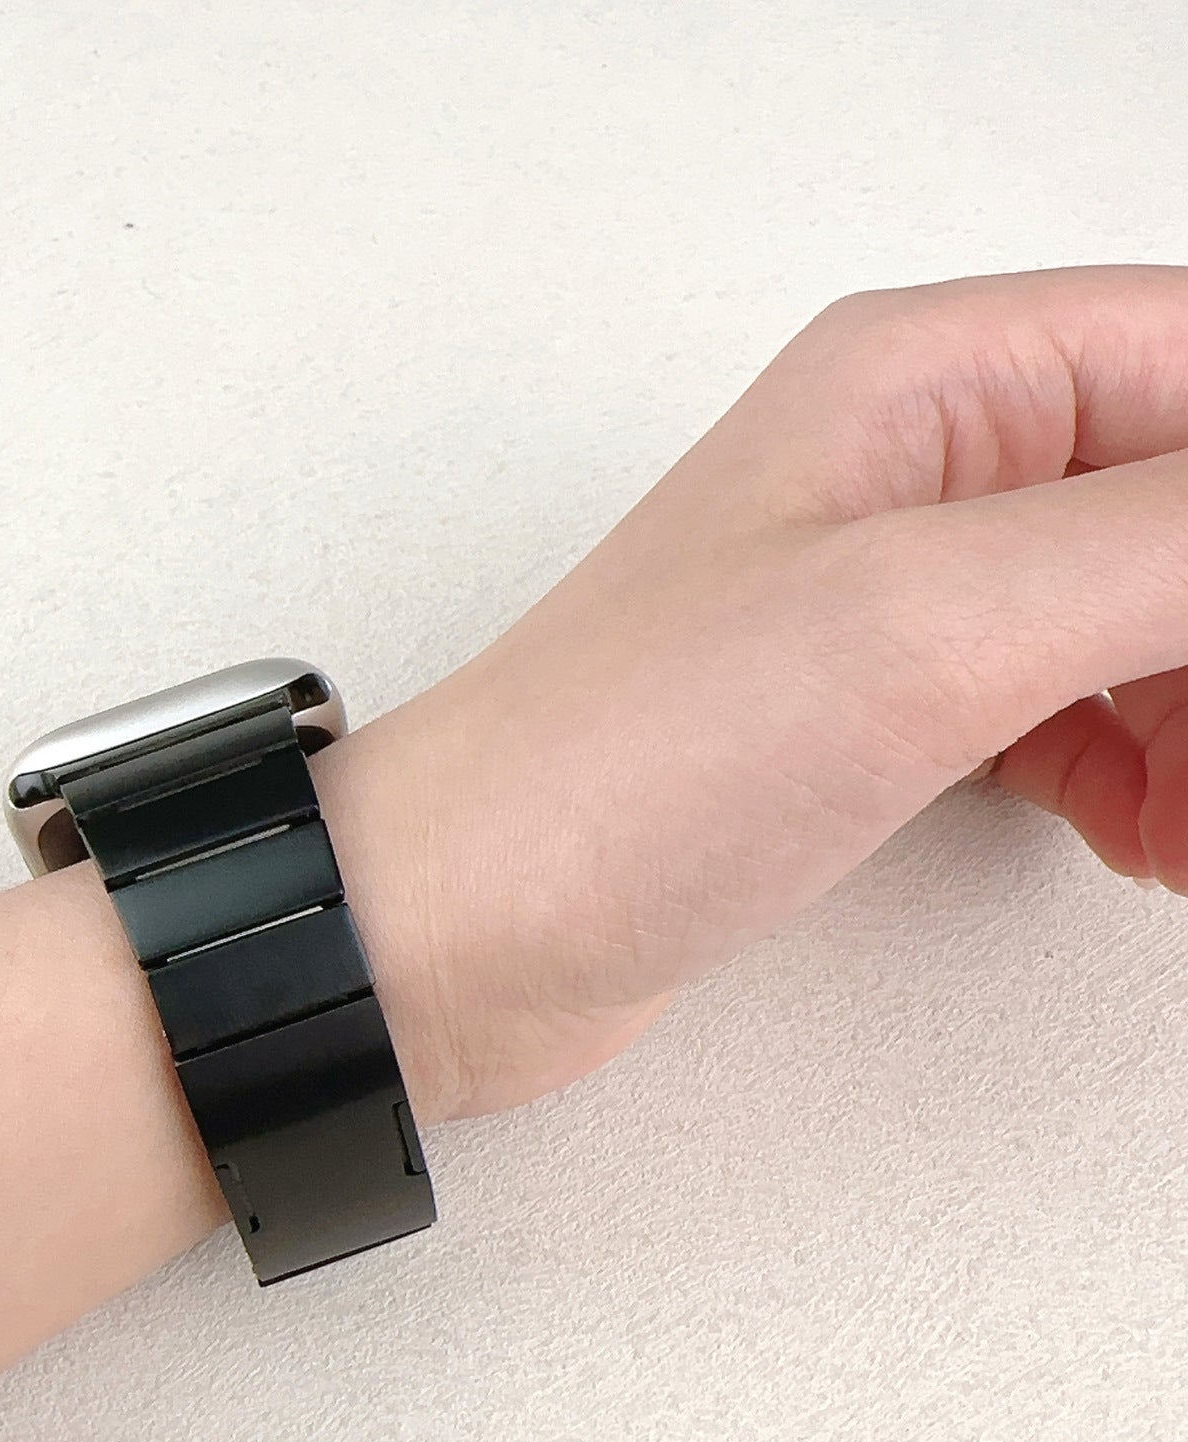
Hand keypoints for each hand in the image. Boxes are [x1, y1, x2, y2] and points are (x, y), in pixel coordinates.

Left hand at [320, 264, 1187, 1120]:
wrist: (460, 927)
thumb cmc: (612, 767)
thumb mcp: (928, 621)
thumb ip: (1165, 544)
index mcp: (926, 379)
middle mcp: (913, 469)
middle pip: (1178, 505)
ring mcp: (890, 597)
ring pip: (1139, 619)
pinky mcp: (869, 713)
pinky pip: (1068, 708)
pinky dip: (1132, 770)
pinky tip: (1137, 835)